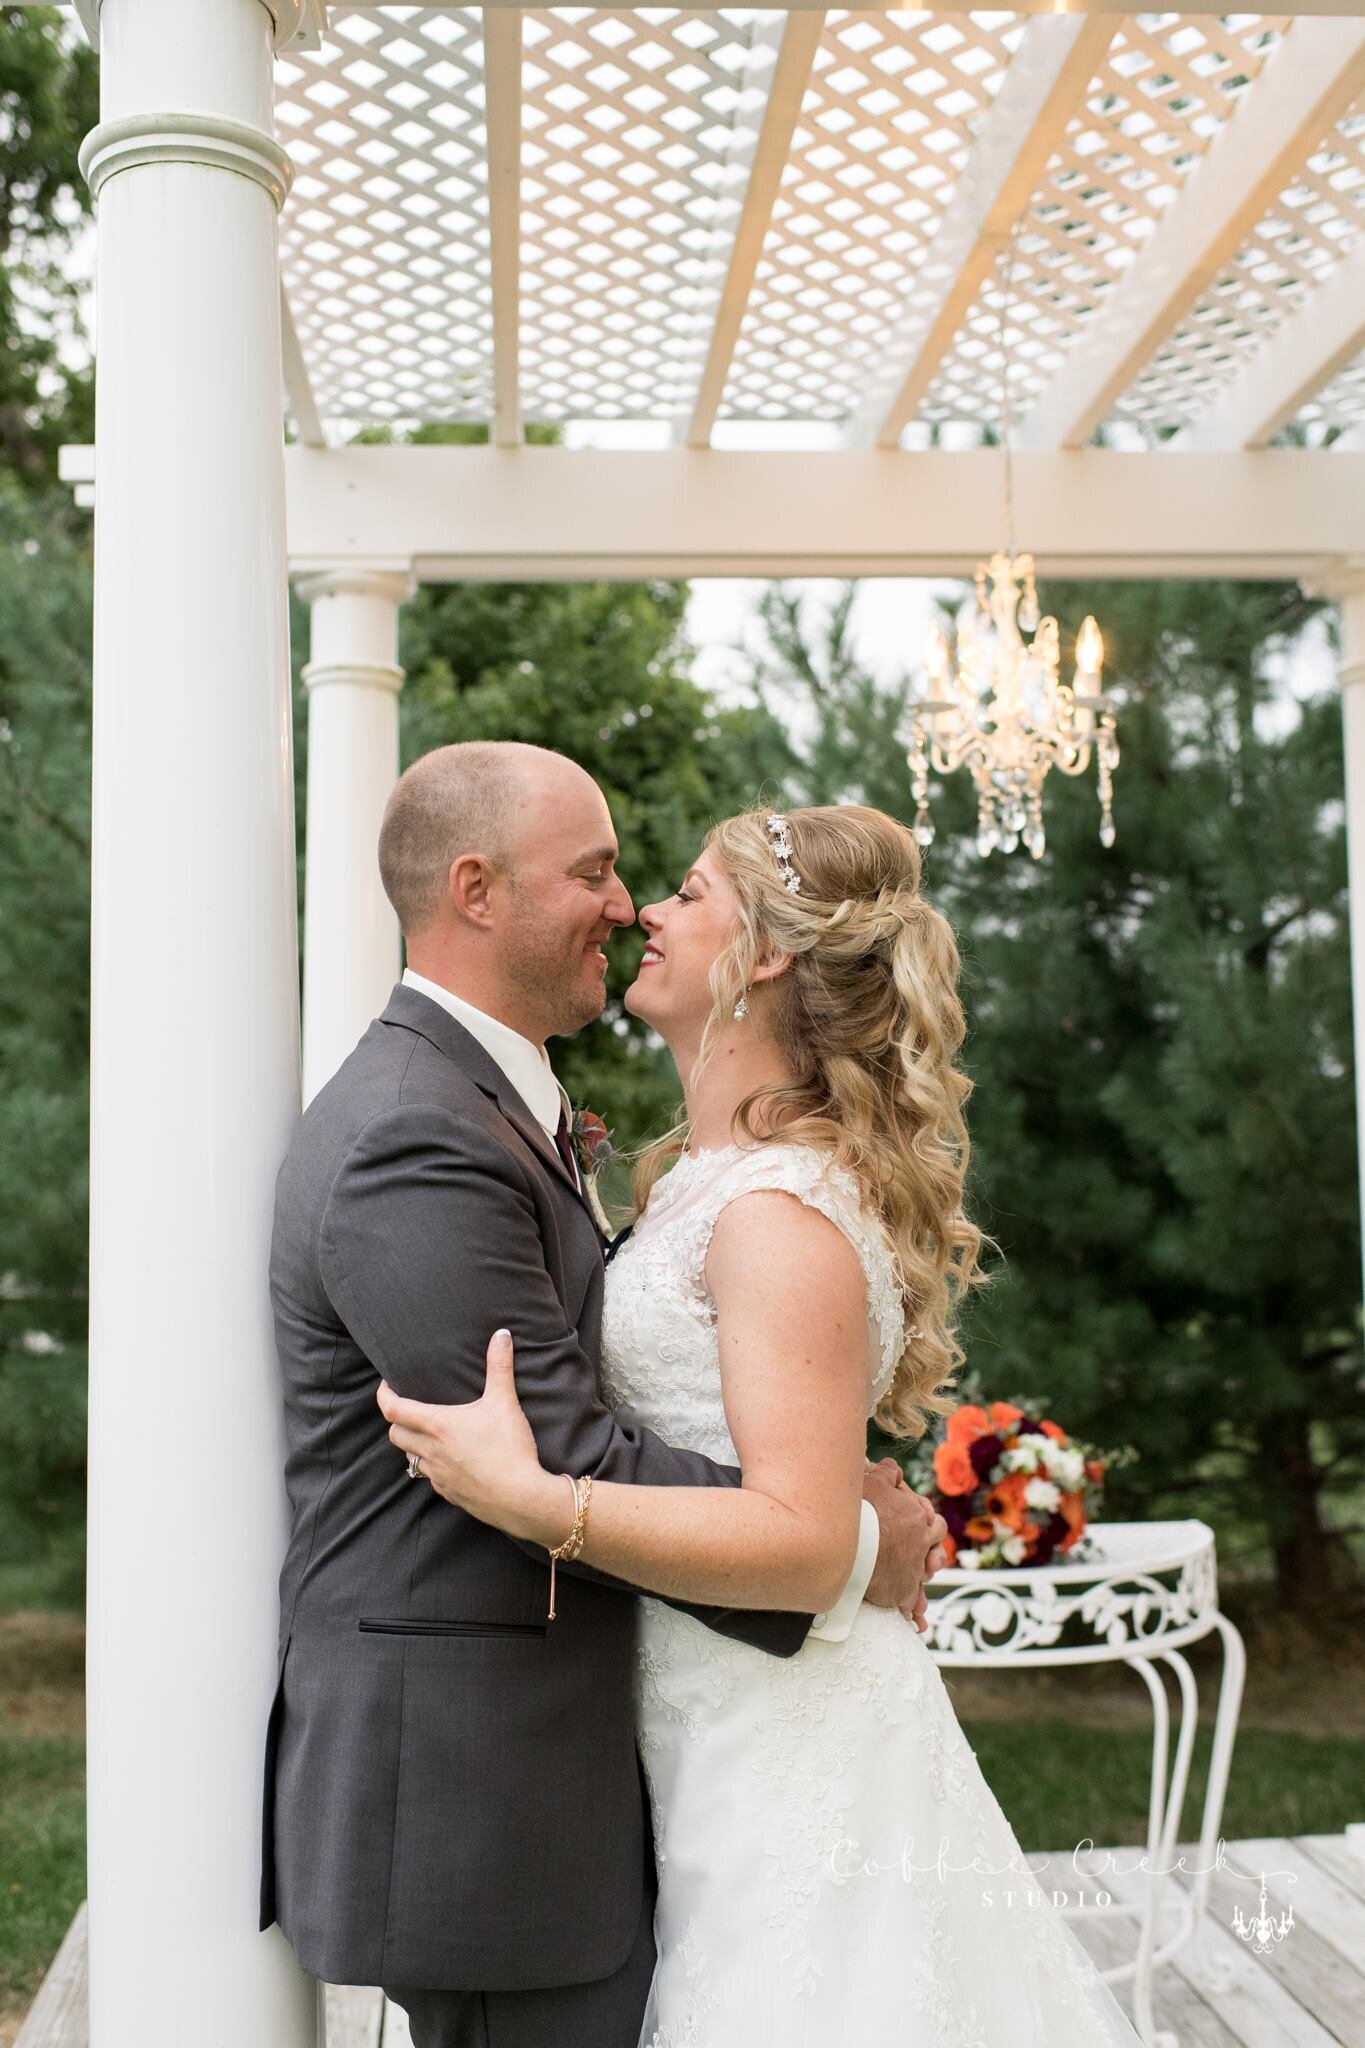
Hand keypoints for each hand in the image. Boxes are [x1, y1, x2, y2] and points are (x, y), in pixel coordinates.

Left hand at [376, 1330, 570, 1545]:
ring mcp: (438, 1475)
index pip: (393, 1409)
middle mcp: (430, 1451)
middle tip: (409, 1409)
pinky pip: (430, 1478)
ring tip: (428, 1434)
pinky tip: (450, 1461)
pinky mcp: (449, 1493)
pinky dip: (432, 1466)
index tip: (386, 1385)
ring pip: (410, 1459)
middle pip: (395, 1435)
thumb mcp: (504, 1402)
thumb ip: (499, 1366)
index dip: (383, 1395)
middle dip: (397, 1421)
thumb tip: (501, 1334)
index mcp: (438, 1425)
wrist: (520, 1498)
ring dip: (413, 1445)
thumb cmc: (509, 1448)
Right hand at [862, 1459, 946, 1632]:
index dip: (925, 1522)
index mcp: (919, 1519)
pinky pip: (911, 1606)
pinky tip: (917, 1622)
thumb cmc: (861, 1507)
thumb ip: (887, 1473)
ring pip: (926, 1578)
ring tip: (921, 1592)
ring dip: (924, 1583)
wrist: (851, 1540)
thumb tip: (893, 1468)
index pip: (932, 1521)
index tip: (919, 1525)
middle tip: (925, 1557)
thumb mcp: (874, 1480)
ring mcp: (913, 1570)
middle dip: (931, 1553)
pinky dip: (914, 1614)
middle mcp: (922, 1545)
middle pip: (936, 1550)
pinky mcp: (902, 1591)